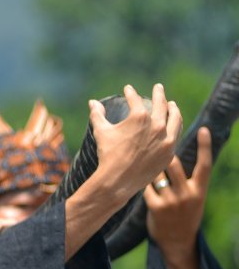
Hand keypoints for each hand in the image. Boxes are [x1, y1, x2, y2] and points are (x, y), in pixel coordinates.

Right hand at [90, 84, 181, 208]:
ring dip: (173, 109)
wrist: (118, 180)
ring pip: (175, 119)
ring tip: (171, 104)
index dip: (130, 93)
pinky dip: (175, 127)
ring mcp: (166, 139)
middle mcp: (157, 125)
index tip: (128, 89)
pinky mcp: (170, 152)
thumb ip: (98, 114)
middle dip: (159, 94)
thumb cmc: (108, 154)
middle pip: (161, 105)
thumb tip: (92, 102)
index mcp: (139, 117)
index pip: (135, 100)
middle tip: (158, 88)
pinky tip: (173, 125)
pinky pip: (176, 135)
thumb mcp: (101, 131)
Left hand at [145, 126, 211, 267]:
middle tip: (154, 144)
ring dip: (149, 168)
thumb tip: (175, 155)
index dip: (205, 146)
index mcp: (199, 189)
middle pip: (174, 164)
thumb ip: (188, 180)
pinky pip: (145, 187)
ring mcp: (172, 201)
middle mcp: (187, 194)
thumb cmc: (184, 214)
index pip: (204, 164)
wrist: (178, 241)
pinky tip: (136, 182)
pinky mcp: (156, 207)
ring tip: (143, 163)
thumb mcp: (193, 197)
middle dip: (164, 153)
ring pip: (157, 173)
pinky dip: (141, 183)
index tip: (203, 129)